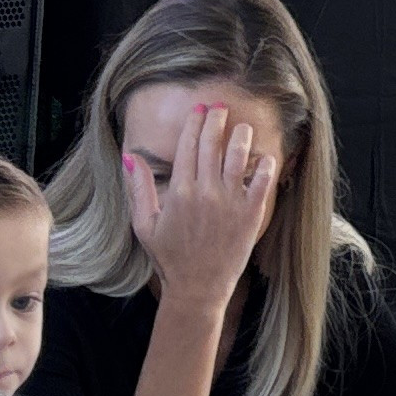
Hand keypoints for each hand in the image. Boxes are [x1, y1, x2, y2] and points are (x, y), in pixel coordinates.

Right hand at [125, 105, 277, 310]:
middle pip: (212, 143)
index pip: (188, 145)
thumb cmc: (170, 258)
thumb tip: (130, 157)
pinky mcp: (250, 214)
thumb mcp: (145, 225)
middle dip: (216, 120)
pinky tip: (265, 156)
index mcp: (179, 191)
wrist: (197, 288)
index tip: (199, 108)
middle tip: (220, 107)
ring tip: (242, 127)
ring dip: (241, 135)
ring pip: (238, 156)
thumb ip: (139, 189)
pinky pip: (262, 181)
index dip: (194, 122)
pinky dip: (265, 165)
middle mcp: (205, 192)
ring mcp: (230, 202)